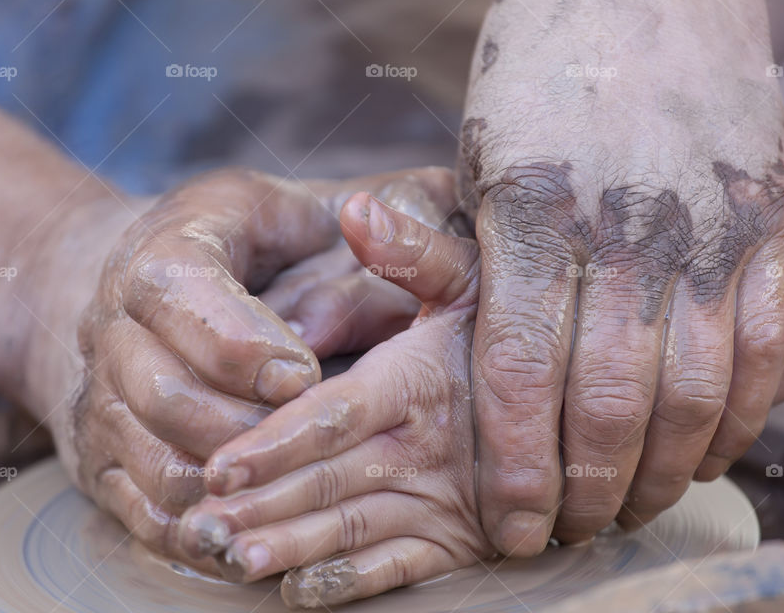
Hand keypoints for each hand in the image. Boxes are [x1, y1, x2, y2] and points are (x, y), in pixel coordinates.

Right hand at [35, 167, 457, 568]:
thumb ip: (356, 216)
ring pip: (149, 454)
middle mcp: (115, 322)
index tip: (304, 373)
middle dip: (240, 425)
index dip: (241, 342)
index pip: (184, 293)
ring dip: (218, 483)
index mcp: (165, 251)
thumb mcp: (291, 207)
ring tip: (284, 493)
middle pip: (162, 390)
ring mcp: (101, 389)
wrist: (137, 288)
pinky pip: (131, 500)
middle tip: (305, 443)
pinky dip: (185, 523)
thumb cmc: (239, 245)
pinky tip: (242, 528)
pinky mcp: (99, 447)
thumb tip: (424, 212)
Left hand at [176, 193, 490, 607]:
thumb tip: (358, 208)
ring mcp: (441, 499)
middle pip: (329, 480)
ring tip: (232, 559)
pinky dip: (347, 581)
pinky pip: (398, 569)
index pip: (335, 415)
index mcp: (416, 381)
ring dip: (290, 547)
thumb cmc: (504, 332)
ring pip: (353, 528)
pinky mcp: (458, 541)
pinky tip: (297, 591)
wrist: (581, 400)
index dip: (276, 443)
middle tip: (202, 525)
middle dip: (263, 505)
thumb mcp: (473, 280)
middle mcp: (425, 446)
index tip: (221, 467)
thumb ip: (413, 253)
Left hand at [459, 0, 783, 551]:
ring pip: (691, 391)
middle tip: (565, 529)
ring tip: (627, 508)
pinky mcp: (769, 223)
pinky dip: (734, 416)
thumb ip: (434, 236)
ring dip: (659, 469)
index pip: (523, 375)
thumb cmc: (544, 71)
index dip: (518, 466)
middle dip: (584, 487)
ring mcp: (708, 228)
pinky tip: (703, 454)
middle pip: (609, 402)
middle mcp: (625, 230)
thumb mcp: (472, 148)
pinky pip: (760, 347)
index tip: (511, 523)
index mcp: (533, 215)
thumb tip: (354, 262)